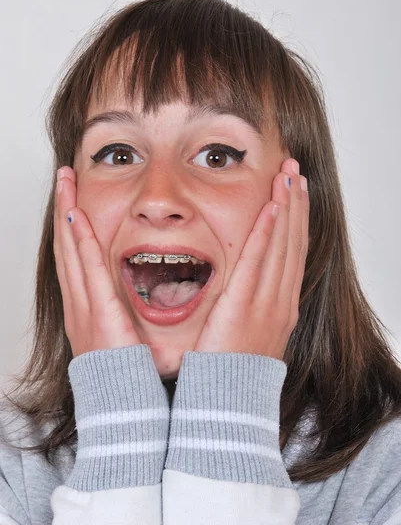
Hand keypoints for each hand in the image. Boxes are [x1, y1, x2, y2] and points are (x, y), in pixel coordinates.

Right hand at [54, 166, 140, 357]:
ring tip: (65, 183)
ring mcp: (82, 306)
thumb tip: (134, 296)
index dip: (71, 226)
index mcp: (84, 309)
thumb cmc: (126, 373)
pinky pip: (87, 268)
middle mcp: (77, 303)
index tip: (72, 198)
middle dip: (63, 209)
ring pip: (70, 249)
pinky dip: (80, 240)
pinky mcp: (97, 310)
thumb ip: (123, 314)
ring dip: (67, 212)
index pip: (74, 258)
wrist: (122, 404)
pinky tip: (77, 215)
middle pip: (66, 246)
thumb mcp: (121, 337)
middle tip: (62, 178)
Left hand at [193, 158, 308, 360]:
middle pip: (292, 242)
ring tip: (289, 176)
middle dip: (296, 204)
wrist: (227, 402)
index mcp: (281, 305)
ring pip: (282, 245)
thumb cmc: (233, 369)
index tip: (297, 192)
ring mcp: (268, 301)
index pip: (292, 253)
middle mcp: (281, 299)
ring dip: (287, 208)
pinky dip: (268, 232)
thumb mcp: (250, 333)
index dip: (297, 219)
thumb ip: (252, 307)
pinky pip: (259, 261)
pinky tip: (272, 207)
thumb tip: (248, 289)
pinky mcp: (246, 304)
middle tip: (296, 171)